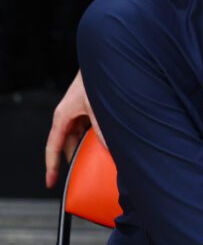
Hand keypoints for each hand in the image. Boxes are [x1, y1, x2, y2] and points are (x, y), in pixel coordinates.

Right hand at [44, 70, 103, 188]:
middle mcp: (69, 116)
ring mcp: (80, 113)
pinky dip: (98, 138)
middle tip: (84, 176)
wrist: (104, 63)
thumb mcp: (97, 106)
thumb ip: (101, 128)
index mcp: (63, 116)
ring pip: (81, 138)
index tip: (50, 182)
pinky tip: (110, 144)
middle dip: (76, 160)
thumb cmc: (95, 79)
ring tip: (101, 162)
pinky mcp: (91, 110)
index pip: (53, 146)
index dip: (52, 166)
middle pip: (69, 145)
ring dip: (90, 148)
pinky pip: (91, 130)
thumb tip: (107, 147)